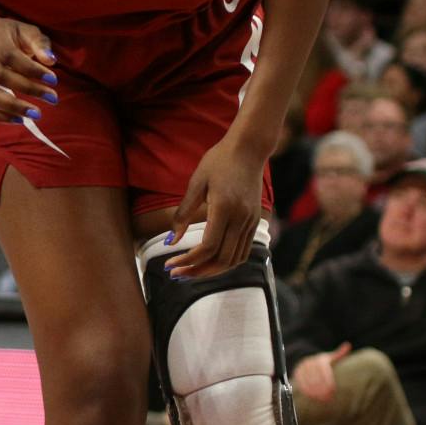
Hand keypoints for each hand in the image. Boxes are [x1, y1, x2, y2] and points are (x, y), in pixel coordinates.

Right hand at [0, 13, 56, 122]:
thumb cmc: (7, 35)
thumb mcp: (25, 30)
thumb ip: (39, 43)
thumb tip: (51, 61)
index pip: (10, 55)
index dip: (32, 69)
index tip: (53, 80)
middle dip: (27, 89)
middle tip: (52, 98)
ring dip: (11, 107)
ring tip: (35, 114)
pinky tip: (17, 119)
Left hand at [167, 135, 269, 277]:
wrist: (249, 149)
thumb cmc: (218, 161)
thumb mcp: (196, 182)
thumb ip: (183, 213)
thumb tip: (170, 241)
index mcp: (224, 208)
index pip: (208, 247)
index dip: (188, 260)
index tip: (170, 265)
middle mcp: (241, 219)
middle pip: (221, 259)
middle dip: (197, 271)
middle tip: (176, 275)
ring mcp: (251, 222)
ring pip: (234, 260)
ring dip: (212, 271)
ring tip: (191, 272)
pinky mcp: (255, 221)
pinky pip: (243, 251)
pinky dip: (227, 262)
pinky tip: (210, 262)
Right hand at [292, 343, 351, 404]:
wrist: (305, 363)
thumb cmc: (322, 362)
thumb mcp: (330, 357)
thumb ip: (339, 353)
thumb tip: (348, 345)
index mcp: (319, 359)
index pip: (323, 370)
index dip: (328, 381)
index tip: (333, 390)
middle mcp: (309, 363)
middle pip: (316, 377)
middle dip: (323, 388)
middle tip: (329, 397)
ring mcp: (302, 369)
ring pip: (309, 382)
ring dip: (316, 392)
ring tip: (324, 399)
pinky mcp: (297, 375)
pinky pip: (302, 384)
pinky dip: (308, 392)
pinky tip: (315, 398)